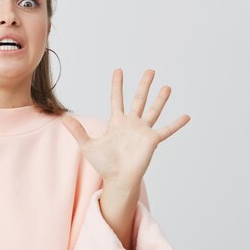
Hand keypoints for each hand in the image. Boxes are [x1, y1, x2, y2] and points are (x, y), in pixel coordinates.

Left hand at [61, 69, 189, 189]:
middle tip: (150, 70)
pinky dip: (176, 124)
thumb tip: (63, 119)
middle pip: (139, 99)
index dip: (117, 85)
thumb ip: (77, 131)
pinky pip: (166, 130)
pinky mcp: (152, 140)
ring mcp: (143, 131)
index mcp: (117, 122)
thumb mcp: (88, 145)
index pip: (117, 99)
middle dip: (144, 85)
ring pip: (153, 110)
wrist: (117, 179)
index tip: (118, 70)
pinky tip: (186, 116)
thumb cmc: (104, 164)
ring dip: (160, 99)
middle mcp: (132, 124)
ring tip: (167, 87)